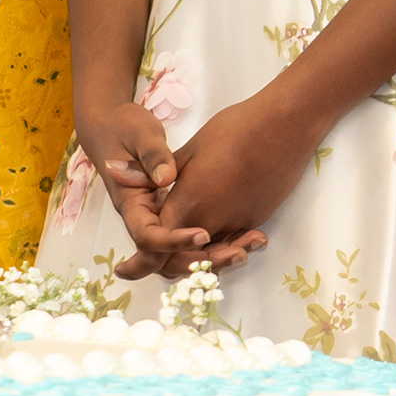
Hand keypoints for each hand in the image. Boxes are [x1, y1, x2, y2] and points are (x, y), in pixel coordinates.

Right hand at [68, 91, 264, 277]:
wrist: (114, 127)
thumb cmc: (125, 129)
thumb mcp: (139, 136)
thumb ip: (153, 157)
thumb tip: (165, 178)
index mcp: (132, 205)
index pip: (148, 238)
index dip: (175, 241)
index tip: (204, 234)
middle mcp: (147, 219)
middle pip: (169, 257)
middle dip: (202, 259)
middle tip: (239, 252)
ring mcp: (163, 218)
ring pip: (186, 253)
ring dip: (217, 255)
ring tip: (254, 243)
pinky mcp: (179, 212)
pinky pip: (196, 238)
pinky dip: (222, 241)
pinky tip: (252, 234)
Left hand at [140, 90, 317, 275]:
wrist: (283, 126)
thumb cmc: (233, 130)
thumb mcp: (188, 149)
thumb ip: (150, 171)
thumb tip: (112, 169)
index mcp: (188, 203)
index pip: (155, 247)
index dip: (138, 263)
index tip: (124, 269)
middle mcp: (211, 221)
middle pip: (180, 262)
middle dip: (164, 266)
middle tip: (150, 262)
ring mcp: (237, 223)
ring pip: (209, 256)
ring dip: (196, 258)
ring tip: (185, 251)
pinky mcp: (256, 219)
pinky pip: (231, 242)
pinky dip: (220, 245)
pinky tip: (216, 233)